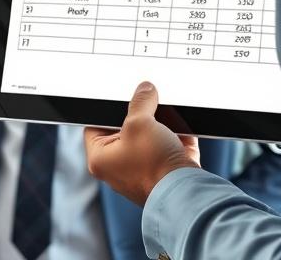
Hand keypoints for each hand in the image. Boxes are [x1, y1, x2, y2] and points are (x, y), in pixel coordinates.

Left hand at [84, 82, 200, 205]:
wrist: (185, 191)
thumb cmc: (153, 165)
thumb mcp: (140, 122)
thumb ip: (140, 101)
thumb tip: (145, 89)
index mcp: (100, 159)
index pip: (95, 126)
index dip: (107, 110)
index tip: (120, 99)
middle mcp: (118, 169)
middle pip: (124, 131)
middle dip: (138, 116)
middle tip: (145, 104)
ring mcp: (142, 172)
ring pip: (148, 139)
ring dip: (158, 126)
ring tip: (163, 117)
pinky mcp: (164, 174)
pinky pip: (166, 148)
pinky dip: (174, 137)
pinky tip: (179, 127)